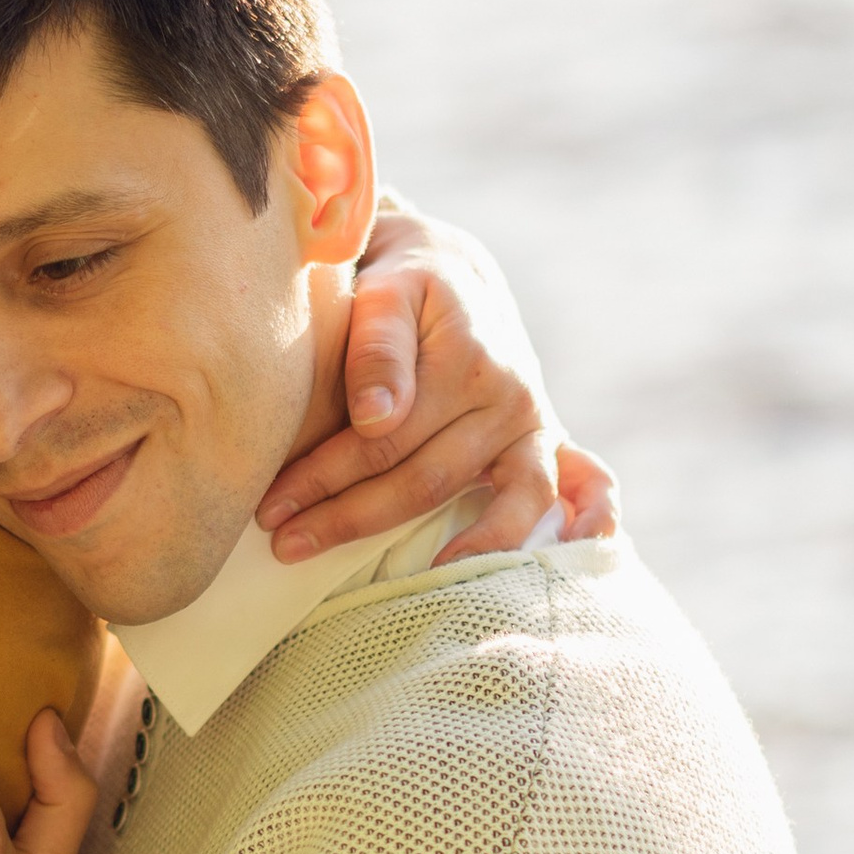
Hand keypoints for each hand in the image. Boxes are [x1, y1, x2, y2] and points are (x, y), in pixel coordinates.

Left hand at [255, 206, 620, 564]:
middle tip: (284, 542)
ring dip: (453, 552)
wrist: (450, 268)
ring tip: (409, 584)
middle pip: (424, 481)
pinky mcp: (548, 442)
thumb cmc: (403, 283)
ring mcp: (534, 425)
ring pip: (494, 505)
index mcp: (466, 362)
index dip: (322, 479)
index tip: (271, 510)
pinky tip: (538, 561)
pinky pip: (582, 488)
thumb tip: (376, 415)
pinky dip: (574, 524)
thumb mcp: (387, 289)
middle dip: (349, 517)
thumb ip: (378, 345)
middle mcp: (510, 398)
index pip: (382, 442)